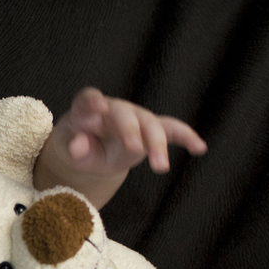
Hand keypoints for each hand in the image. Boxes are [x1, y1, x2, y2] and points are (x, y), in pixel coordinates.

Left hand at [33, 87, 205, 207]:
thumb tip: (79, 145)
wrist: (90, 147)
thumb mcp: (68, 148)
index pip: (88, 100)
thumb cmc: (78, 143)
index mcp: (87, 109)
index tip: (98, 106)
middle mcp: (114, 108)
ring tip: (160, 168)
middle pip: (125, 115)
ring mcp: (135, 118)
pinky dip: (185, 136)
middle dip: (131, 131)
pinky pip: (171, 129)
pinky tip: (199, 147)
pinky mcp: (150, 130)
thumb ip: (74, 147)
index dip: (92, 102)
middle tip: (134, 149)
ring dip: (157, 145)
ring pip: (150, 125)